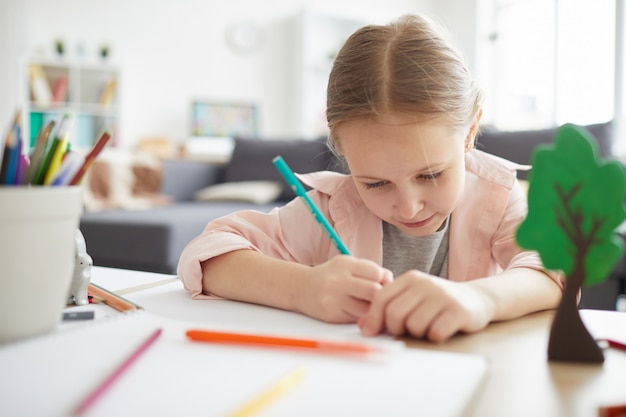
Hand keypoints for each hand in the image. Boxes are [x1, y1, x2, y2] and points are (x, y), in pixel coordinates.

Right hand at [297, 255, 392, 323]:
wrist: (301, 288)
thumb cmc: (331, 276)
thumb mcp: (347, 266)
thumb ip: (369, 271)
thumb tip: (392, 283)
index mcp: (344, 264)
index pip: (376, 273)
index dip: (383, 279)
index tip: (380, 282)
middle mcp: (338, 280)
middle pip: (374, 291)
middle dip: (380, 295)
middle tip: (377, 296)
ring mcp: (334, 299)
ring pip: (367, 308)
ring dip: (372, 308)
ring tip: (366, 304)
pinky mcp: (332, 315)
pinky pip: (357, 318)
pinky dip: (361, 316)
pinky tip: (355, 310)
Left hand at [358, 270, 492, 342]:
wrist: (477, 299)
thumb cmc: (438, 302)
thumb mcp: (413, 298)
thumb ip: (388, 308)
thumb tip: (363, 326)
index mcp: (411, 278)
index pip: (382, 298)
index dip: (373, 318)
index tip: (370, 332)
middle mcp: (426, 284)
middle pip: (394, 314)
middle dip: (395, 329)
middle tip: (405, 331)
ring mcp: (443, 296)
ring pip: (414, 326)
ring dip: (418, 333)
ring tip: (427, 326)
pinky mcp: (458, 311)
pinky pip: (435, 333)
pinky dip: (435, 337)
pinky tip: (441, 330)